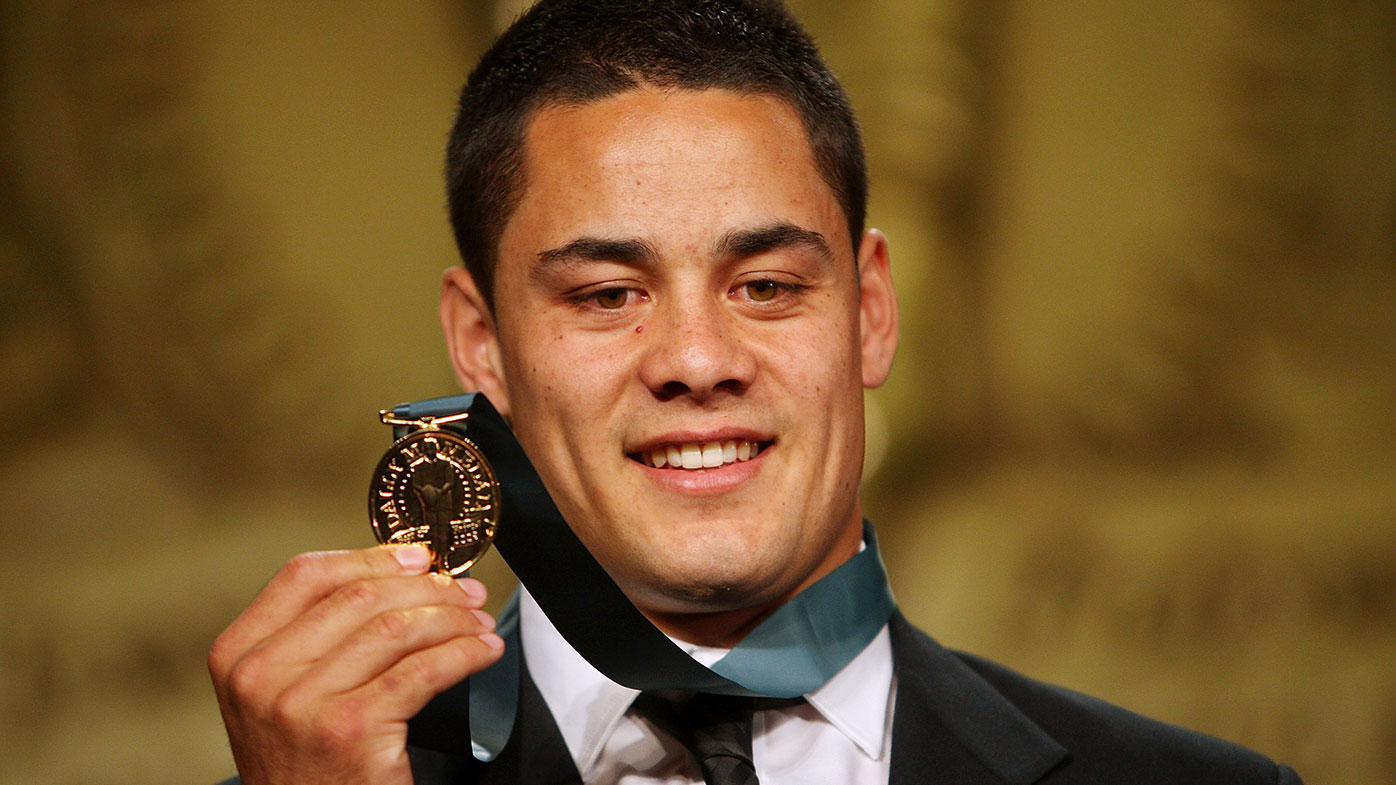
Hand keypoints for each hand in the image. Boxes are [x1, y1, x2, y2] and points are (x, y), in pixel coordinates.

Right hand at [208, 545, 503, 784]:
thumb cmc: (305, 764)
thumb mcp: (284, 693)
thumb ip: (318, 636)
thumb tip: (400, 576)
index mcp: (237, 654)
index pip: (306, 575)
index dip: (371, 558)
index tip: (417, 557)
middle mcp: (260, 677)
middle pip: (359, 597)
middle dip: (427, 587)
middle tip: (465, 593)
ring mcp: (302, 704)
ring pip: (395, 628)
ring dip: (452, 619)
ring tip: (478, 624)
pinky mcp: (350, 730)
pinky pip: (423, 671)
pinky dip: (463, 654)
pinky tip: (482, 652)